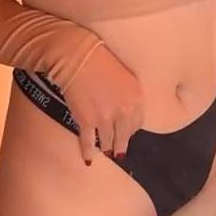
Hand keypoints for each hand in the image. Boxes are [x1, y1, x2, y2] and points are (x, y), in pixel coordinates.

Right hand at [63, 45, 144, 165]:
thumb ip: (129, 96)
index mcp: (136, 98)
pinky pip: (89, 141)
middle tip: (118, 151)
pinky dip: (88, 151)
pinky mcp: (87, 120)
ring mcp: (105, 118)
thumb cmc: (101, 61)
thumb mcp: (125, 76)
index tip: (126, 133)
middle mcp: (124, 111)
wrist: (78, 57)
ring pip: (108, 141)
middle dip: (121, 144)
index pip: (137, 123)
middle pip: (124, 136)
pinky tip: (88, 158)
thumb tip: (125, 113)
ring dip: (107, 147)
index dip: (131, 130)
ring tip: (106, 151)